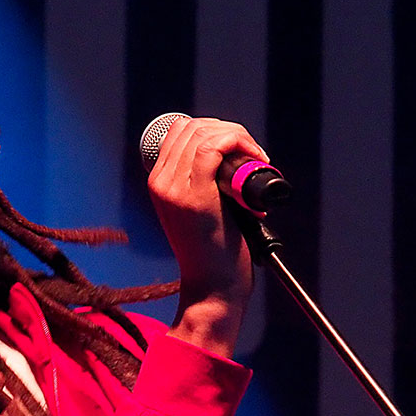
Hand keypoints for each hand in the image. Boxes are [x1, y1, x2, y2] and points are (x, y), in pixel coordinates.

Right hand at [143, 116, 262, 356]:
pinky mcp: (195, 197)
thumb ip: (204, 183)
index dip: (213, 128)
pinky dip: (239, 143)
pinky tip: (255, 157)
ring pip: (204, 133)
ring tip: (257, 157)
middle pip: (192, 126)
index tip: (238, 147)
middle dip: (229, 130)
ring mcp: (174, 188)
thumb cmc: (215, 252)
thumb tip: (231, 157)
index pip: (180, 131)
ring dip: (238, 136)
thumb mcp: (200, 210)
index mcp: (159, 183)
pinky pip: (214, 148)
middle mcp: (161, 182)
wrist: (213, 288)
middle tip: (253, 153)